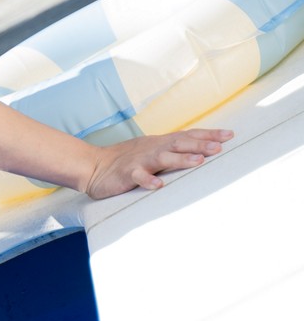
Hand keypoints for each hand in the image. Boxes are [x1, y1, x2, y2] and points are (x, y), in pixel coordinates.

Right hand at [84, 128, 233, 199]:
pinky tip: (158, 186)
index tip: (229, 135)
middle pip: (179, 143)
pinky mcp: (126, 174)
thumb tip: (200, 151)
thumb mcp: (151, 150)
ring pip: (163, 157)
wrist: (92, 165)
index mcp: (160, 142)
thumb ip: (172, 150)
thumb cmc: (125, 160)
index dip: (208, 134)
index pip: (188, 135)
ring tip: (198, 161)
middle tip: (220, 147)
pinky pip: (138, 177)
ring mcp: (140, 160)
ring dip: (181, 159)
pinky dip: (148, 181)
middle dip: (200, 144)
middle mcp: (153, 148)